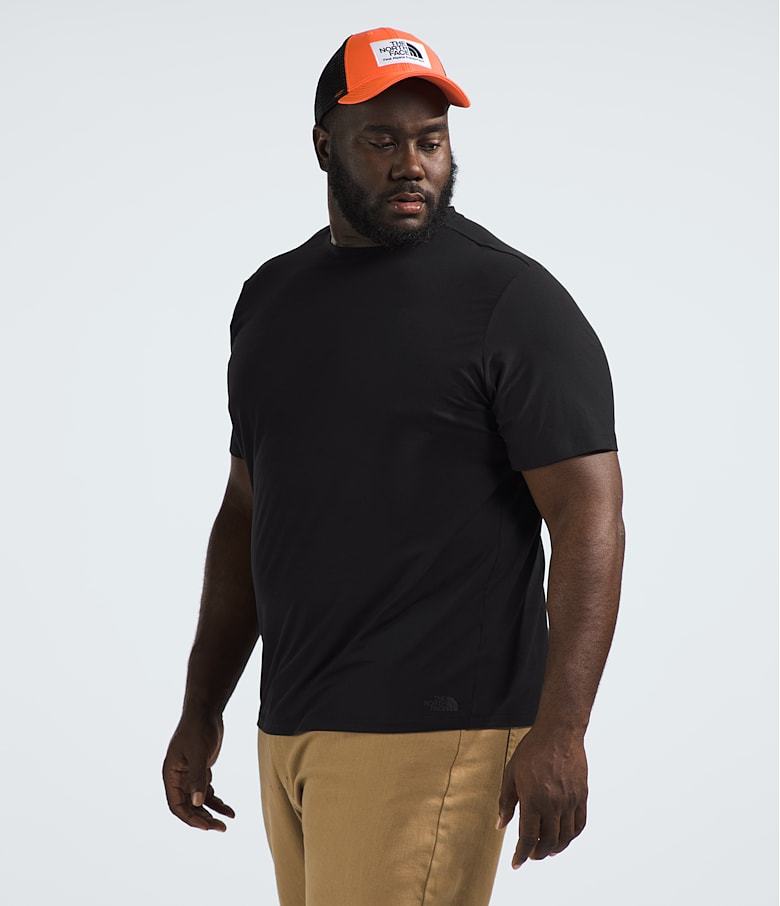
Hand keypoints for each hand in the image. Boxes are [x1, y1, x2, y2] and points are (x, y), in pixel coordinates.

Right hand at [162, 710, 235, 831]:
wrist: (206, 711)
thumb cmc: (198, 728)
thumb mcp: (198, 753)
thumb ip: (198, 777)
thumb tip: (197, 803)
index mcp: (171, 775)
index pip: (176, 805)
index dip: (190, 818)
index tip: (206, 825)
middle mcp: (178, 778)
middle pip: (188, 806)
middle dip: (203, 818)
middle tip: (220, 828)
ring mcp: (190, 775)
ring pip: (198, 801)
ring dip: (211, 812)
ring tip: (226, 823)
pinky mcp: (201, 770)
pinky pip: (207, 792)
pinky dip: (217, 801)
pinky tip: (230, 810)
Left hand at [496, 725, 587, 868]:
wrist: (558, 733)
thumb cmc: (532, 751)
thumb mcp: (511, 774)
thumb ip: (506, 802)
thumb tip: (500, 825)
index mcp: (532, 799)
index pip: (528, 837)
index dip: (521, 854)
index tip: (517, 863)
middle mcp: (553, 804)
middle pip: (547, 842)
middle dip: (537, 854)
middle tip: (530, 855)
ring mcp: (569, 801)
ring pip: (565, 837)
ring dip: (555, 849)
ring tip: (546, 850)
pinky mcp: (581, 796)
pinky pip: (579, 824)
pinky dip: (571, 836)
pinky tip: (564, 837)